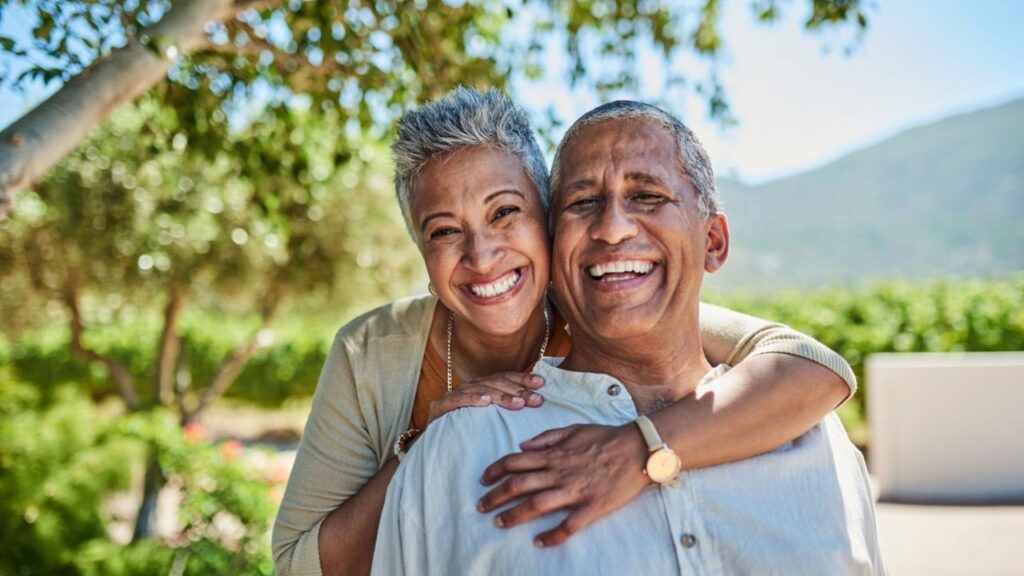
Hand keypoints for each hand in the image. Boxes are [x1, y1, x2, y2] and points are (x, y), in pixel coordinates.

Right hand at [426, 372, 544, 427]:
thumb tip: (538, 402)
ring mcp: (453, 395)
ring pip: (480, 389)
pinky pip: (456, 400)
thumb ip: (509, 409)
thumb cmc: (469, 435)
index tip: (541, 384)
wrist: (436, 449)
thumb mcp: (492, 421)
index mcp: (482, 387)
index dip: (523, 379)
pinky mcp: (438, 407)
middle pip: (496, 383)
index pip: (505, 377)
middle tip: (536, 400)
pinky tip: (485, 401)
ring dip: (500, 395)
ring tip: (517, 403)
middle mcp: (469, 387)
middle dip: (518, 390)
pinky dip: (471, 398)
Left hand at [477, 423, 649, 546]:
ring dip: (514, 515)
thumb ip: (547, 438)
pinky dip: (552, 535)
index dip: (495, 470)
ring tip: (499, 523)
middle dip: (496, 496)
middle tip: (481, 506)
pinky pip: (568, 525)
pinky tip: (539, 541)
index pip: (515, 461)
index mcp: (554, 454)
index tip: (483, 479)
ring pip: (536, 504)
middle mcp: (559, 472)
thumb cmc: (606, 437)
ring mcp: (575, 490)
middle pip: (518, 484)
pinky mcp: (591, 506)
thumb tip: (523, 446)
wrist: (638, 448)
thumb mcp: (573, 429)